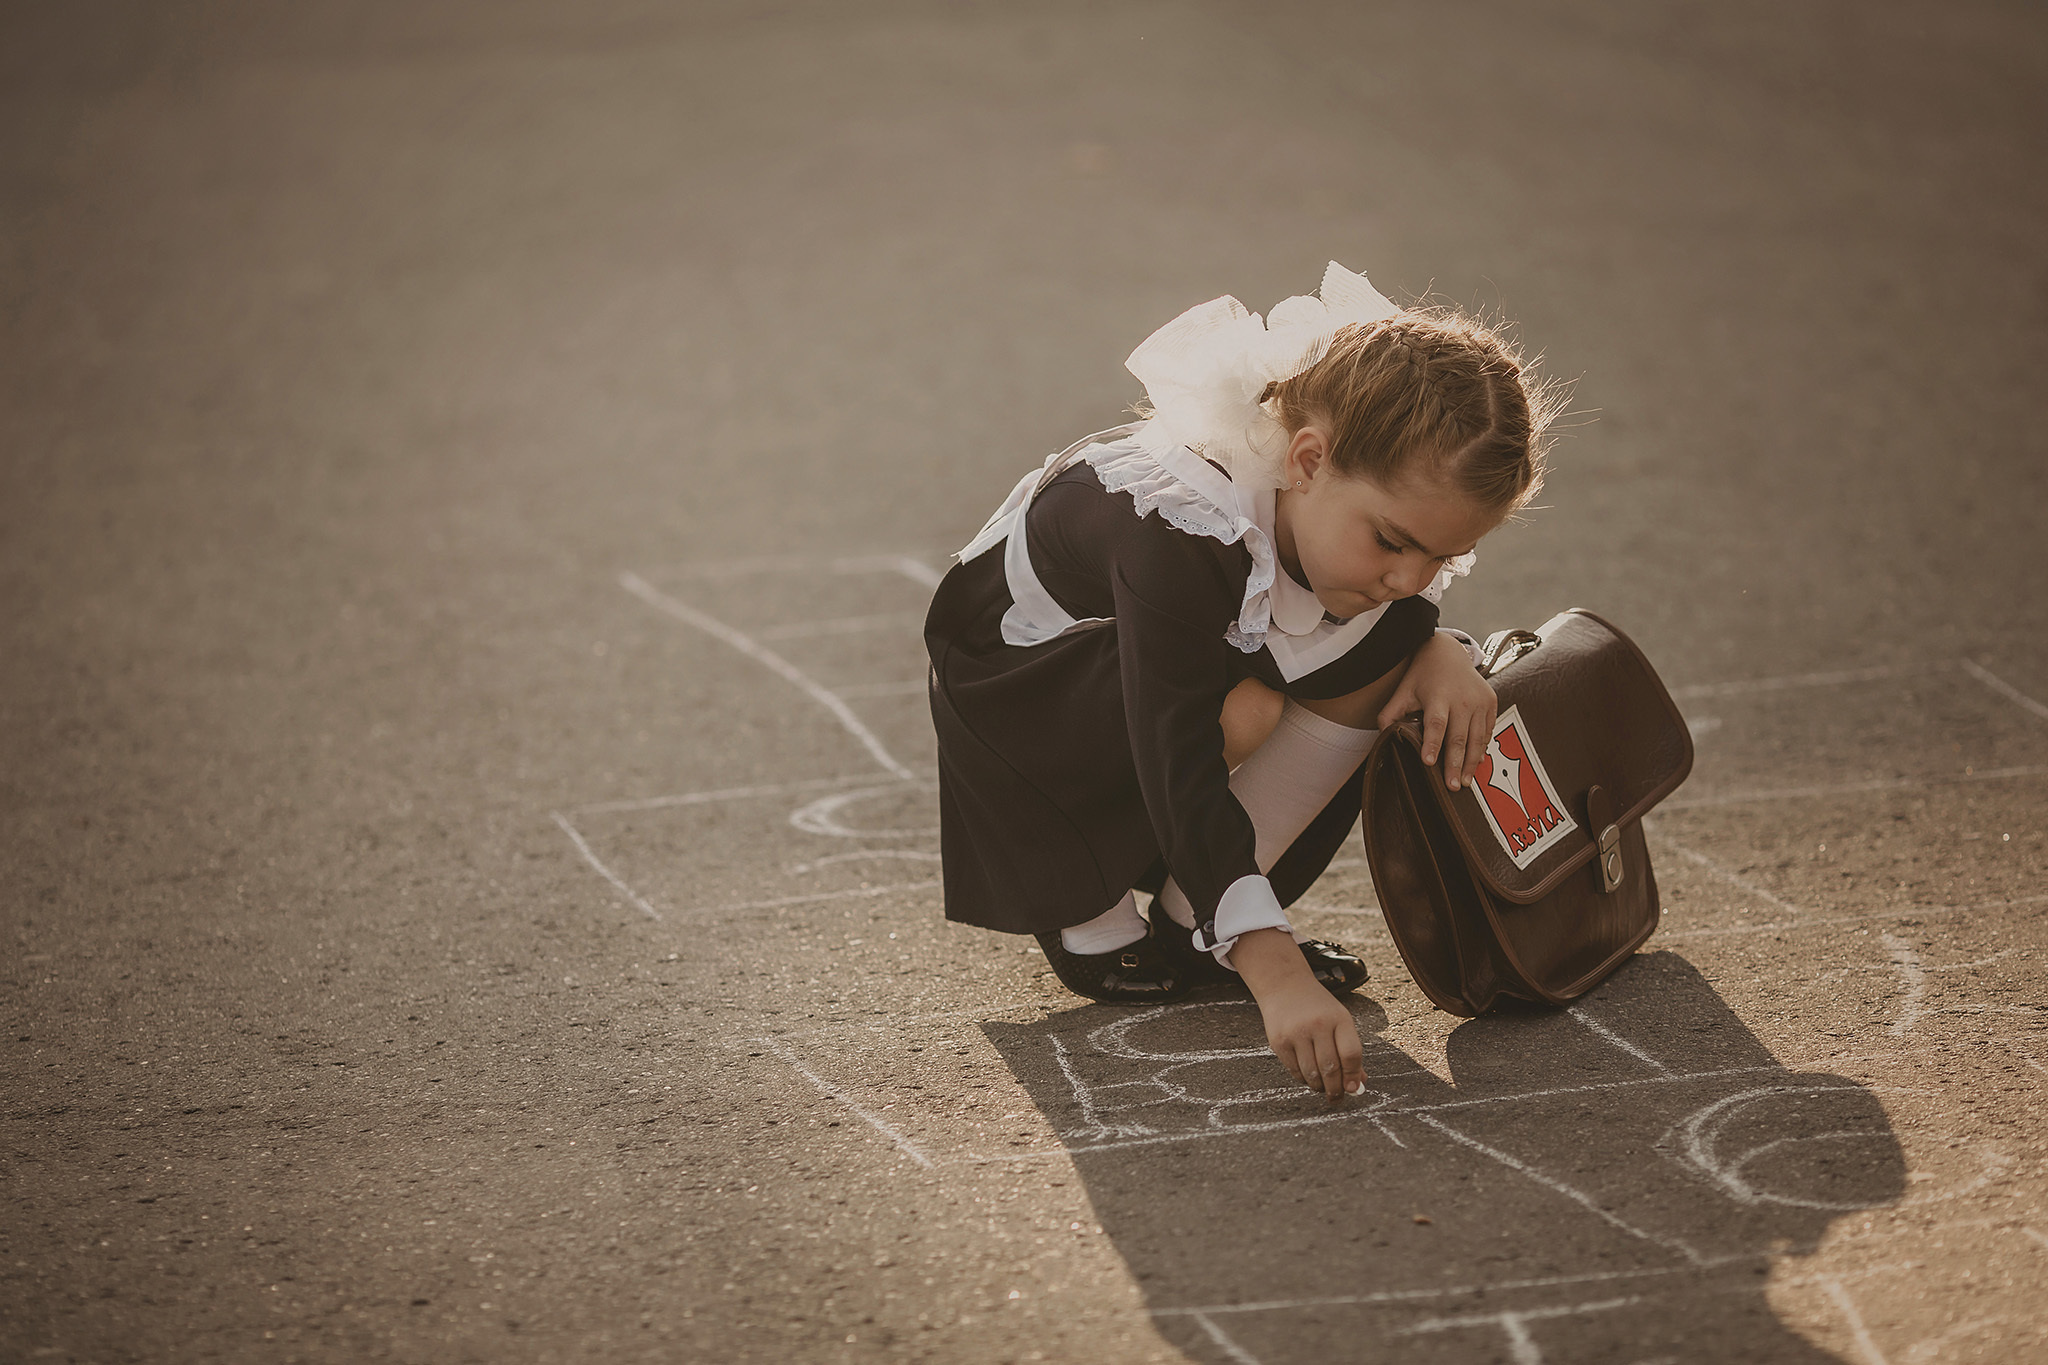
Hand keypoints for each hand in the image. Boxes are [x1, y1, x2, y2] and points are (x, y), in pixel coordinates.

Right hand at [1230, 928, 1364, 1098]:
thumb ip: (1350, 1051)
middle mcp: (1318, 1025)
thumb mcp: (1340, 1020)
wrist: (1285, 986)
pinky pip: (1294, 1071)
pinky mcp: (1279, 1041)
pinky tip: (1308, 1077)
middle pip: (1331, 1068)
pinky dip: (1304, 1079)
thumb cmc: (1318, 1007)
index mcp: (1339, 1018)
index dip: (1354, 1076)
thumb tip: (1358, 1084)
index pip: (1351, 1054)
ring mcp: (1296, 1033)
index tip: (1353, 1089)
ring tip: (1323, 1088)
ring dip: (1319, 1087)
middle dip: (1336, 1089)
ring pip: (1312, 1074)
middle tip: (1337, 1098)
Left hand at [1376, 634, 1497, 790]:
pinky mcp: (1491, 702)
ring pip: (1477, 738)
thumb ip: (1390, 714)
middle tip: (1451, 786)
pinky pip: (1487, 731)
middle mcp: (1462, 699)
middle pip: (1459, 737)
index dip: (1432, 743)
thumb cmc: (1422, 675)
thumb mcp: (1403, 691)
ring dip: (1471, 762)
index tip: (1428, 762)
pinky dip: (1482, 748)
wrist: (1448, 652)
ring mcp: (1480, 701)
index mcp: (1439, 696)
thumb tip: (1382, 737)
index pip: (1436, 724)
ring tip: (1464, 782)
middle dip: (1455, 764)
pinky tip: (1476, 764)